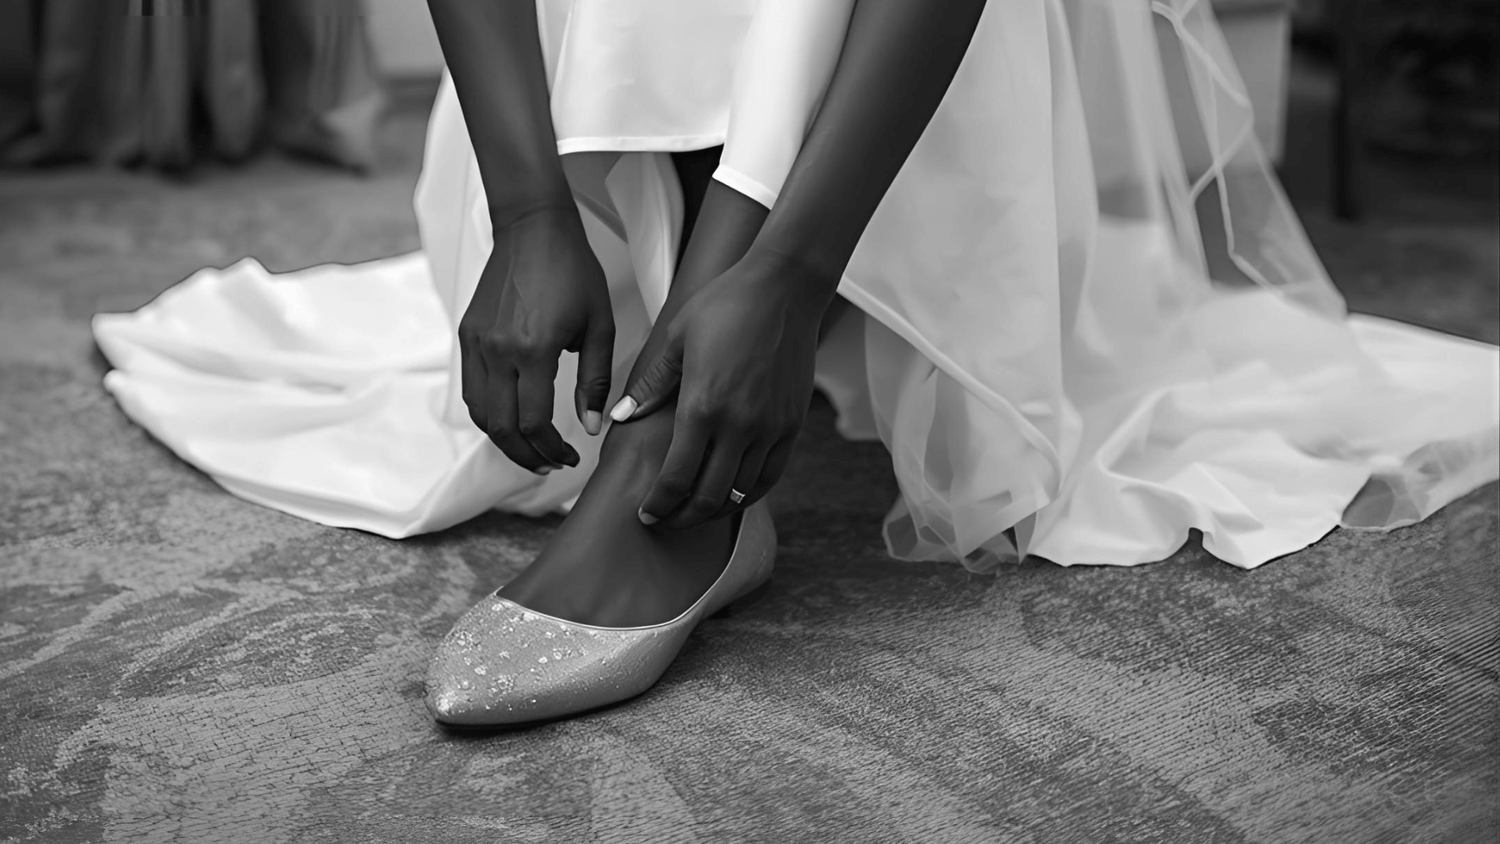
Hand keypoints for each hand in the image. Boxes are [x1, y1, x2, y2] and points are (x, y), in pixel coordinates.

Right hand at [458, 206, 614, 472]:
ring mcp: (477, 343)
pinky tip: (512, 419)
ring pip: (480, 413)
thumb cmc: (574, 271)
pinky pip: (472, 389)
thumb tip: (591, 428)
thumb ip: (594, 381)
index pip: (534, 422)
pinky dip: (488, 414)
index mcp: (534, 349)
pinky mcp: (466, 334)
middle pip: (501, 427)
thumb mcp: (600, 326)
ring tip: (530, 450)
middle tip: (550, 465)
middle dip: (526, 456)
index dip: (552, 449)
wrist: (532, 227)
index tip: (571, 457)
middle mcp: (498, 350)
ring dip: (504, 440)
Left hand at [612, 251, 830, 526]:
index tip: (646, 515)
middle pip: (708, 496)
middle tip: (665, 520)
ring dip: (714, 510)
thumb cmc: (726, 305)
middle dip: (681, 517)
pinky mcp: (792, 425)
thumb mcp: (676, 338)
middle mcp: (739, 425)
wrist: (785, 288)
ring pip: (740, 493)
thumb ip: (650, 385)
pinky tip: (732, 496)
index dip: (658, 504)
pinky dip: (748, 495)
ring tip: (694, 510)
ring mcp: (770, 428)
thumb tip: (621, 418)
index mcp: (702, 405)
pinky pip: (770, 476)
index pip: (676, 477)